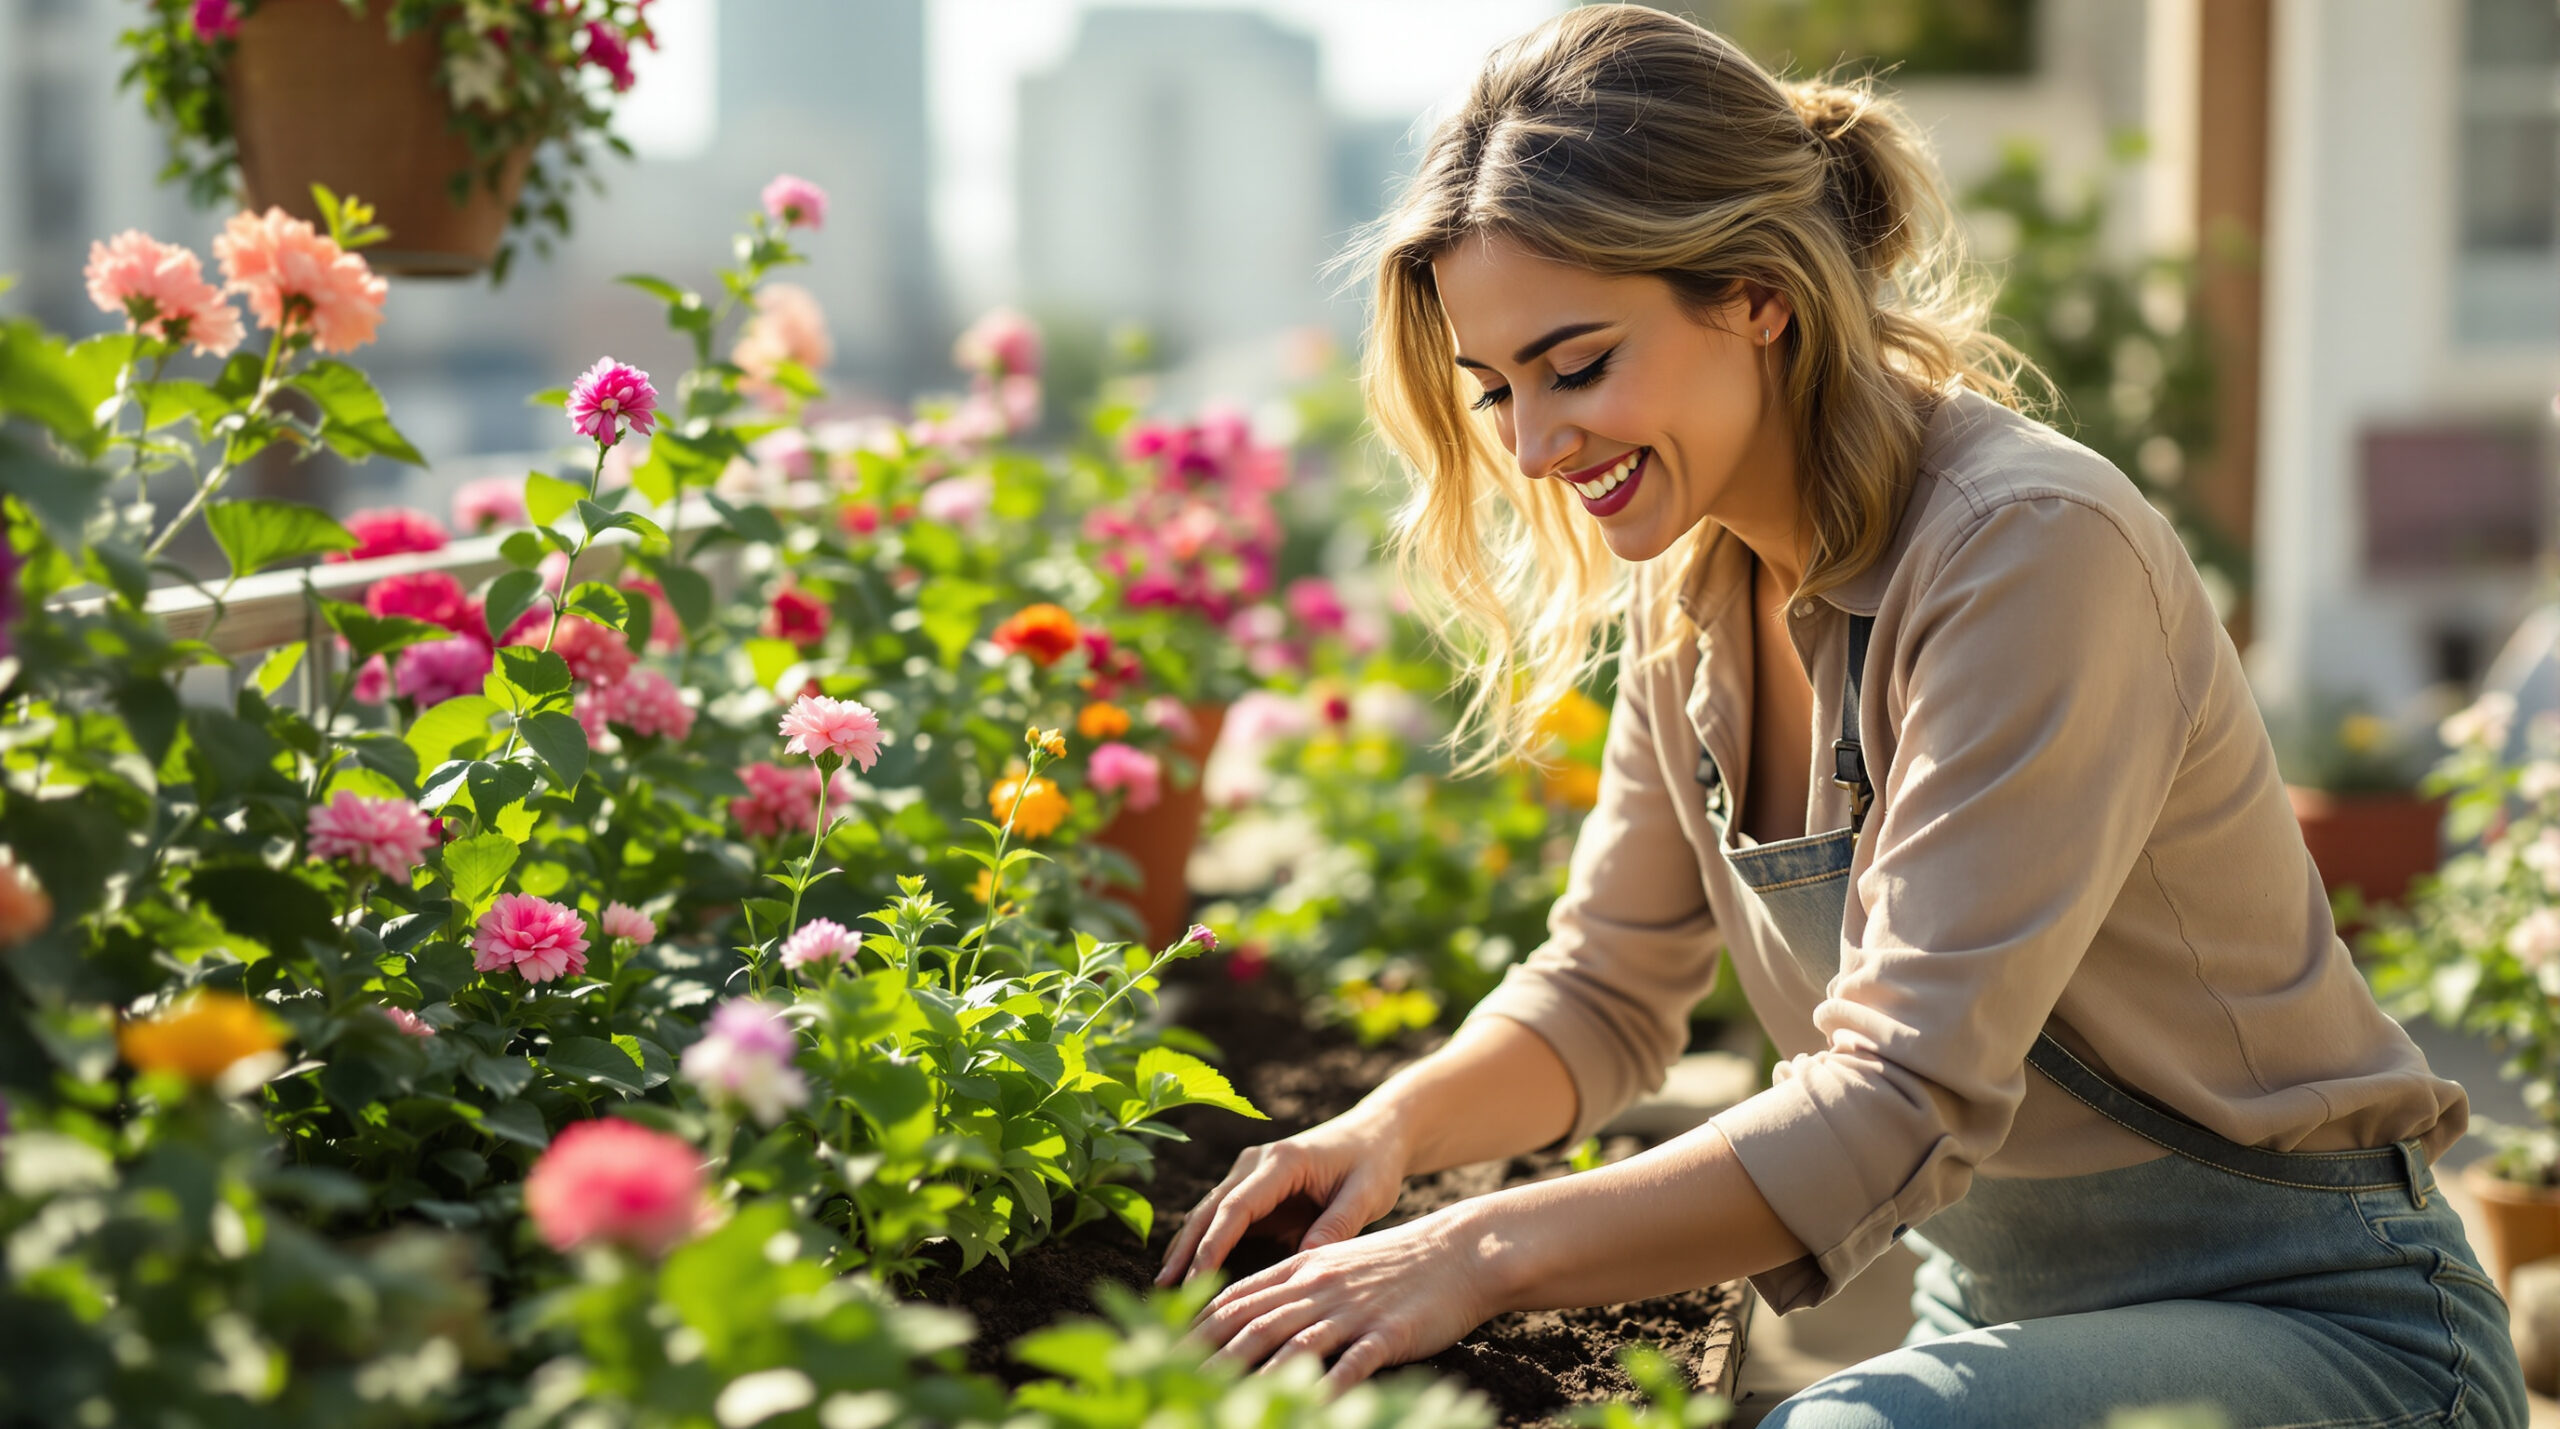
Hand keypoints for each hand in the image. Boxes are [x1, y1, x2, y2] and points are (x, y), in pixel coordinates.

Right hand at [1157, 1109, 1409, 1286]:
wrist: (1375, 1133)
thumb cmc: (1374, 1162)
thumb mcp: (1368, 1193)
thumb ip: (1338, 1225)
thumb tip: (1304, 1261)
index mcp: (1283, 1161)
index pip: (1237, 1206)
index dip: (1214, 1243)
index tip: (1196, 1277)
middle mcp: (1257, 1162)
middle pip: (1211, 1209)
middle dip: (1187, 1249)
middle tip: (1164, 1289)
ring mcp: (1250, 1172)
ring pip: (1209, 1213)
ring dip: (1187, 1247)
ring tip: (1164, 1287)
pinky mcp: (1253, 1188)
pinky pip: (1222, 1218)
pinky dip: (1203, 1242)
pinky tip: (1187, 1270)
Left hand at [1191, 1206, 1501, 1392]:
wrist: (1462, 1250)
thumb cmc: (1397, 1264)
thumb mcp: (1336, 1264)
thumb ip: (1293, 1286)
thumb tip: (1251, 1312)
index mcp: (1302, 1268)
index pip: (1236, 1298)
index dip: (1195, 1327)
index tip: (1160, 1352)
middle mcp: (1318, 1287)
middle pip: (1251, 1324)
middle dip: (1206, 1358)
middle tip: (1170, 1385)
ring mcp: (1352, 1310)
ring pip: (1290, 1344)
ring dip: (1251, 1377)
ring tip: (1217, 1405)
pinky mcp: (1387, 1333)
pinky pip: (1350, 1365)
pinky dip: (1325, 1389)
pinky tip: (1308, 1410)